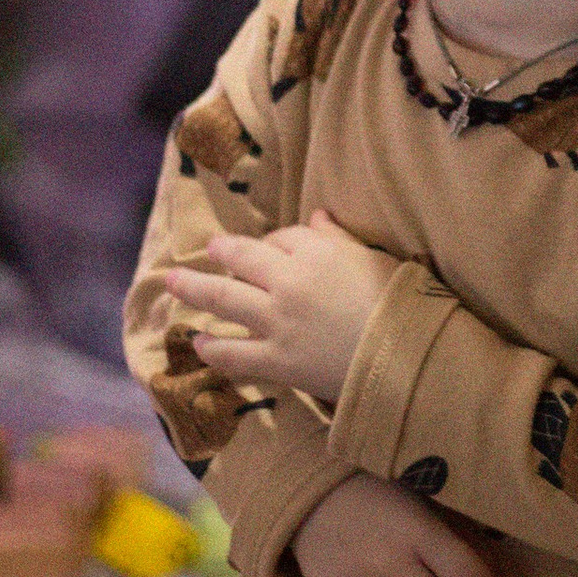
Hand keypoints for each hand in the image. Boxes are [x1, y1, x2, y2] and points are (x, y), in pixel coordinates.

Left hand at [160, 215, 398, 404]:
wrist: (406, 360)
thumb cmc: (400, 305)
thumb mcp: (374, 260)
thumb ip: (339, 238)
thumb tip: (316, 216)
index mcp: (317, 253)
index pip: (283, 238)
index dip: (274, 243)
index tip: (272, 248)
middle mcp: (289, 282)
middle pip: (242, 259)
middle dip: (221, 252)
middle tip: (206, 248)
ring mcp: (278, 322)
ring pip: (223, 299)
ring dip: (193, 288)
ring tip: (171, 282)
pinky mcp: (276, 360)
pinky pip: (234, 353)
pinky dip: (212, 348)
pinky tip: (198, 342)